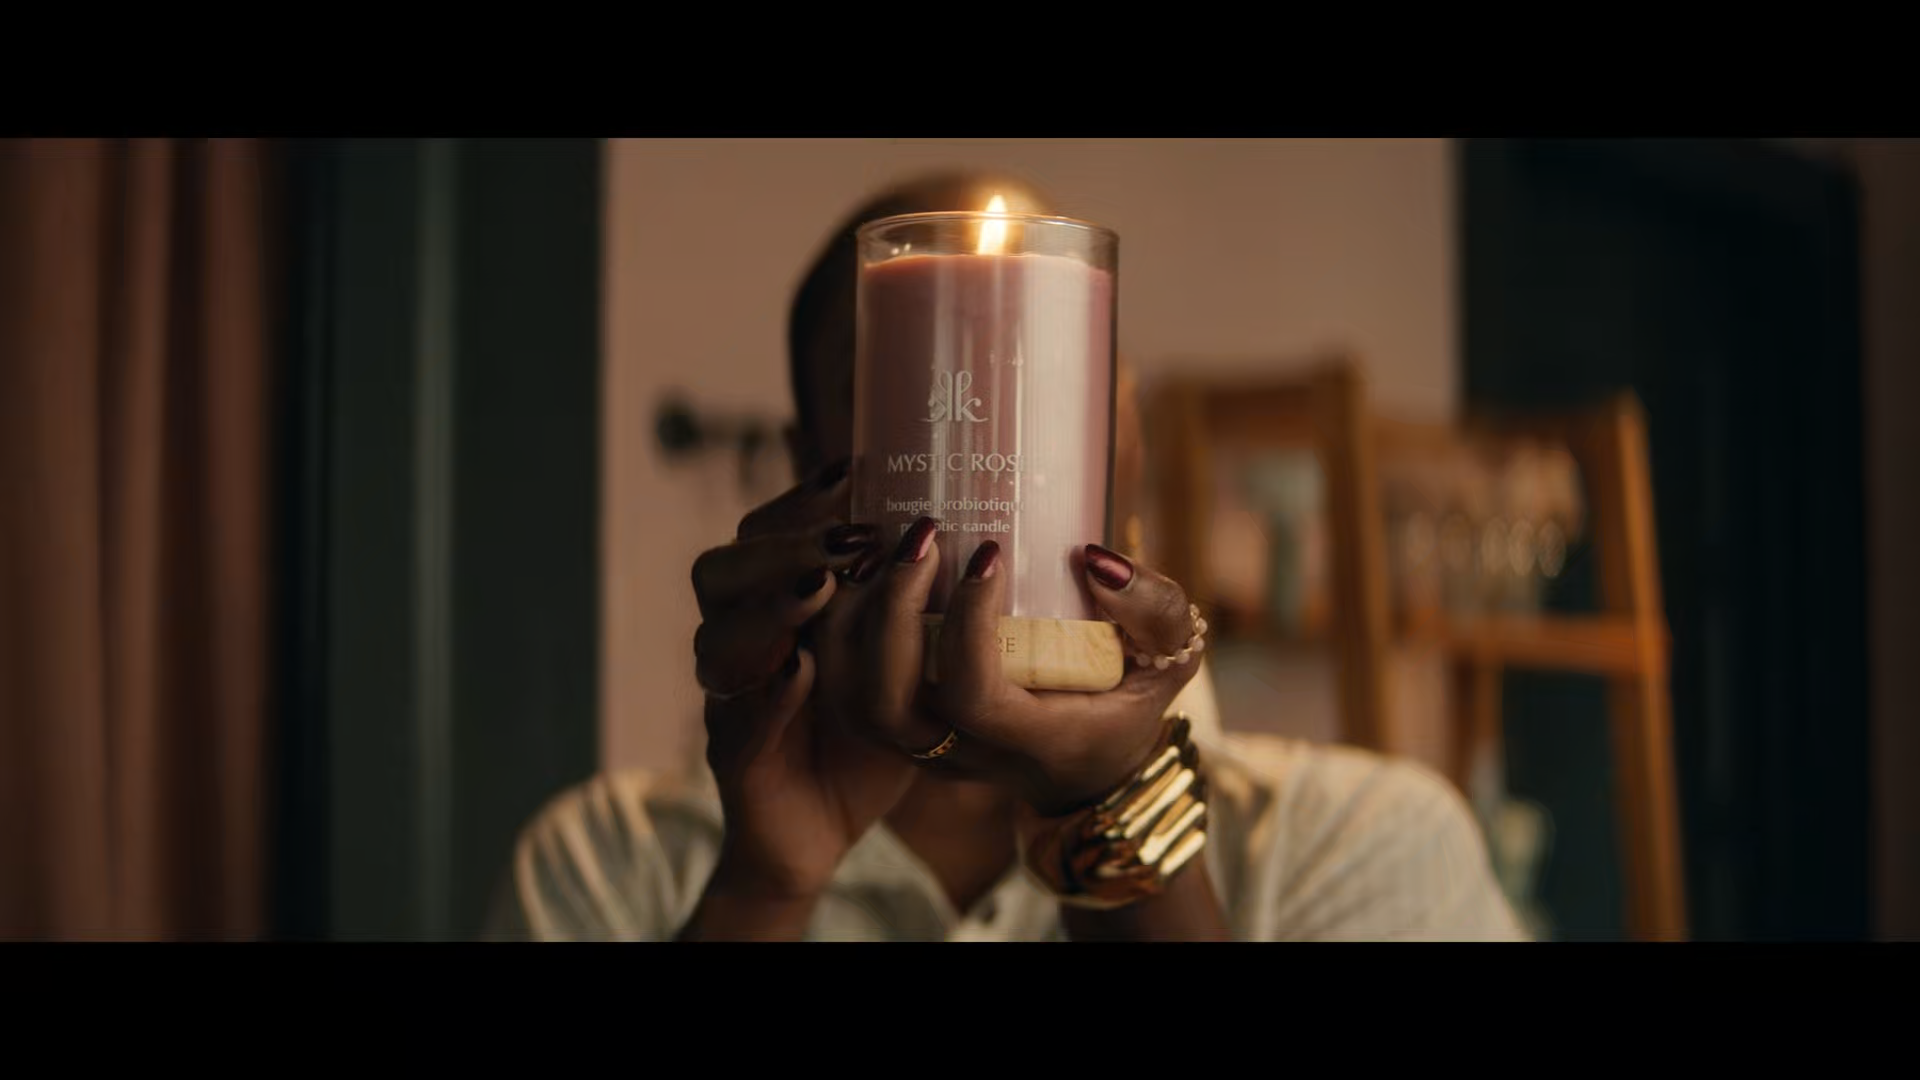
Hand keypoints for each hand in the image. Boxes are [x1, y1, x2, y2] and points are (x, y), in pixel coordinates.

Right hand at [690, 460, 920, 902]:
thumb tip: (973, 526)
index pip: (760, 534)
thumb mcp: (894, 656)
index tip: (849, 469)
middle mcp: (739, 645)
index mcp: (770, 609)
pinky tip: (799, 669)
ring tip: (821, 588)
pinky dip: (766, 694)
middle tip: (845, 540)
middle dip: (778, 548)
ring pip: (716, 641)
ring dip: (768, 610)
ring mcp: (730, 702)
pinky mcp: (735, 761)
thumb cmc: (864, 730)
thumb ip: (913, 599)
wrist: (821, 829)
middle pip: (718, 572)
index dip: (796, 501)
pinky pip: (735, 722)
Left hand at [817, 520, 1203, 817]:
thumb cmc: (1129, 701)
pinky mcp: (897, 731)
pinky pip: (840, 686)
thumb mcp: (1170, 658)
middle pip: (887, 702)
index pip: (971, 695)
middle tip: (920, 532)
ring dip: (849, 618)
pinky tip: (856, 565)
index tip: (989, 553)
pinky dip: (836, 627)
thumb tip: (1093, 558)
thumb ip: (1154, 609)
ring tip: (876, 543)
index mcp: (1028, 741)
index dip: (967, 624)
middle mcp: (963, 756)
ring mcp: (921, 750)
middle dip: (892, 610)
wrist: (1087, 766)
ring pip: (849, 697)